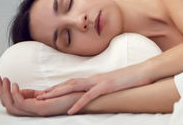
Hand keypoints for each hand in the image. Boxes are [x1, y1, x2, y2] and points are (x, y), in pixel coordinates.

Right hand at [0, 72, 82, 115]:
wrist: (86, 98)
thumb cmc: (73, 94)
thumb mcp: (51, 92)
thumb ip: (39, 93)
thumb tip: (26, 90)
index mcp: (33, 105)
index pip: (11, 98)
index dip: (2, 88)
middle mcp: (32, 109)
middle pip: (7, 103)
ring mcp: (36, 110)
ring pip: (11, 105)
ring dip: (5, 91)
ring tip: (4, 79)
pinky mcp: (42, 109)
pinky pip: (23, 104)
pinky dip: (16, 95)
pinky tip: (15, 84)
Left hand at [37, 63, 151, 113]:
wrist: (144, 71)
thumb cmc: (131, 78)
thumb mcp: (114, 83)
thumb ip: (103, 87)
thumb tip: (98, 93)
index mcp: (95, 78)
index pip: (73, 82)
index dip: (59, 87)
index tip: (46, 92)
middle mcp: (94, 78)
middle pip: (69, 83)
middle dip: (53, 89)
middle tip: (38, 95)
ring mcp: (100, 81)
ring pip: (74, 86)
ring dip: (59, 93)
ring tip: (45, 99)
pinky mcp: (107, 86)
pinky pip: (90, 96)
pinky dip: (79, 103)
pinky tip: (71, 110)